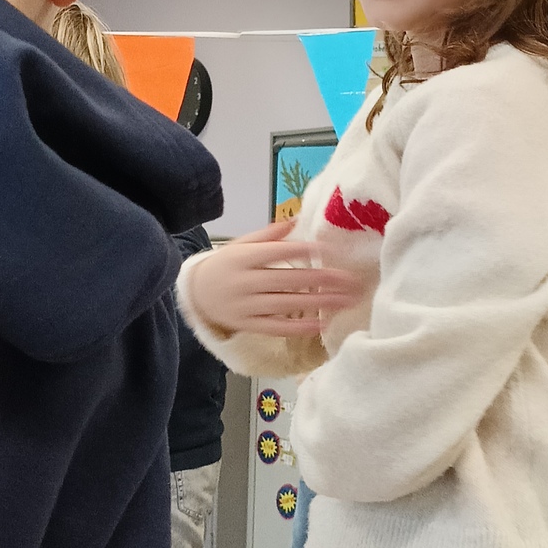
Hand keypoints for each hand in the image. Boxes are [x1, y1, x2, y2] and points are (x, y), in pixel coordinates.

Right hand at [186, 221, 363, 336]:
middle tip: (351, 280)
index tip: (333, 251)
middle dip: (323, 280)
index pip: (278, 252)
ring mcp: (246, 306)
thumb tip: (296, 220)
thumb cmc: (225, 265)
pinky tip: (323, 324)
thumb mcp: (240, 244)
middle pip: (289, 280)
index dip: (306, 251)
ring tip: (346, 300)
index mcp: (243, 257)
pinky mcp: (249, 325)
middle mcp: (245, 282)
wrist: (195, 294)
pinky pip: (277, 327)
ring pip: (287, 304)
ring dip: (320, 303)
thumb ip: (268, 235)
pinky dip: (300, 327)